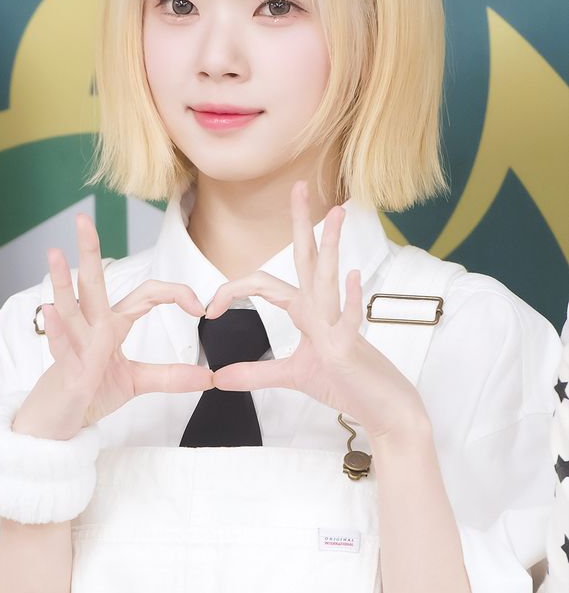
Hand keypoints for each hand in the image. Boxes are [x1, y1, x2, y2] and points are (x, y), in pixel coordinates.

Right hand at [13, 213, 213, 438]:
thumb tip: (208, 377)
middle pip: (93, 283)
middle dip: (89, 250)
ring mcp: (75, 344)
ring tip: (54, 253)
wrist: (60, 420)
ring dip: (62, 281)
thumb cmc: (92, 391)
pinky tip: (49, 309)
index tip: (200, 308)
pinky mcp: (65, 368)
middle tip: (83, 218)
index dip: (175, 293)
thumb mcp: (137, 382)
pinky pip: (60, 345)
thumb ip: (171, 376)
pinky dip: (55, 328)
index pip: (146, 295)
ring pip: (69, 307)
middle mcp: (91, 327)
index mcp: (111, 324)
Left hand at [207, 180, 425, 442]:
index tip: (210, 309)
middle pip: (307, 259)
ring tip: (335, 213)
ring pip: (328, 280)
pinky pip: (349, 319)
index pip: (266, 285)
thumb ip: (257, 373)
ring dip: (329, 246)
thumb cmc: (345, 383)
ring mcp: (338, 325)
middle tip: (299, 185)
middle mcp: (322, 310)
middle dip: (301, 222)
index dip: (233, 289)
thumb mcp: (293, 376)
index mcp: (307, 312)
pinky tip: (350, 274)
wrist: (383, 406)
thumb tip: (218, 377)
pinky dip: (348, 299)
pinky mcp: (351, 347)